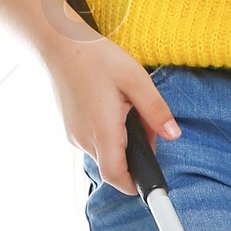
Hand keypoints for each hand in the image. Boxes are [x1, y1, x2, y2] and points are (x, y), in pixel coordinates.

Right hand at [0, 0, 180, 194]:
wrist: (57, 43)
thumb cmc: (95, 57)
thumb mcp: (135, 79)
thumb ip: (155, 111)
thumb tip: (173, 135)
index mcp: (102, 129)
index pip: (117, 176)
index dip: (135, 187)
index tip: (151, 187)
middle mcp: (84, 138)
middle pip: (115, 164)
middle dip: (135, 153)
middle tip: (145, 122)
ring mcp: (73, 134)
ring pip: (104, 152)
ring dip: (121, 141)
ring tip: (126, 107)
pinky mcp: (69, 128)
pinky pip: (94, 141)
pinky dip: (108, 133)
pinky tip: (111, 106)